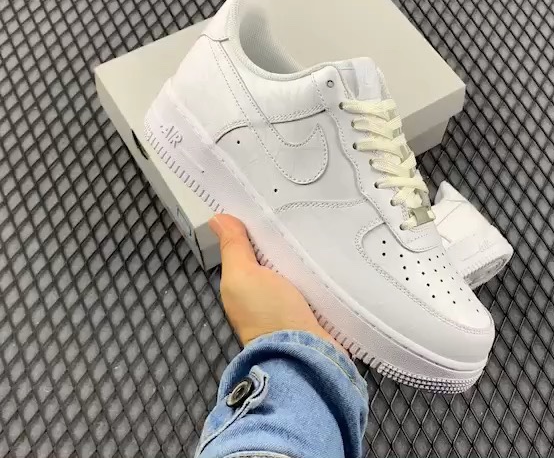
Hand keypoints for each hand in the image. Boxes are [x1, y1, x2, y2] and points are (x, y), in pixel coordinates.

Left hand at [209, 214, 345, 353]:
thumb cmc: (267, 314)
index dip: (257, 225)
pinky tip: (336, 252)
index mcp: (244, 284)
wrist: (305, 354)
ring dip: (310, 253)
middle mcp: (266, 293)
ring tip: (324, 223)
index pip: (250, 247)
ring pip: (301, 268)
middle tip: (304, 206)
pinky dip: (325, 270)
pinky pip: (320, 282)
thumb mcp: (243, 275)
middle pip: (277, 256)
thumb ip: (234, 248)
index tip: (271, 199)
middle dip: (287, 236)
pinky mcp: (317, 309)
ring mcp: (292, 302)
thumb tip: (216, 218)